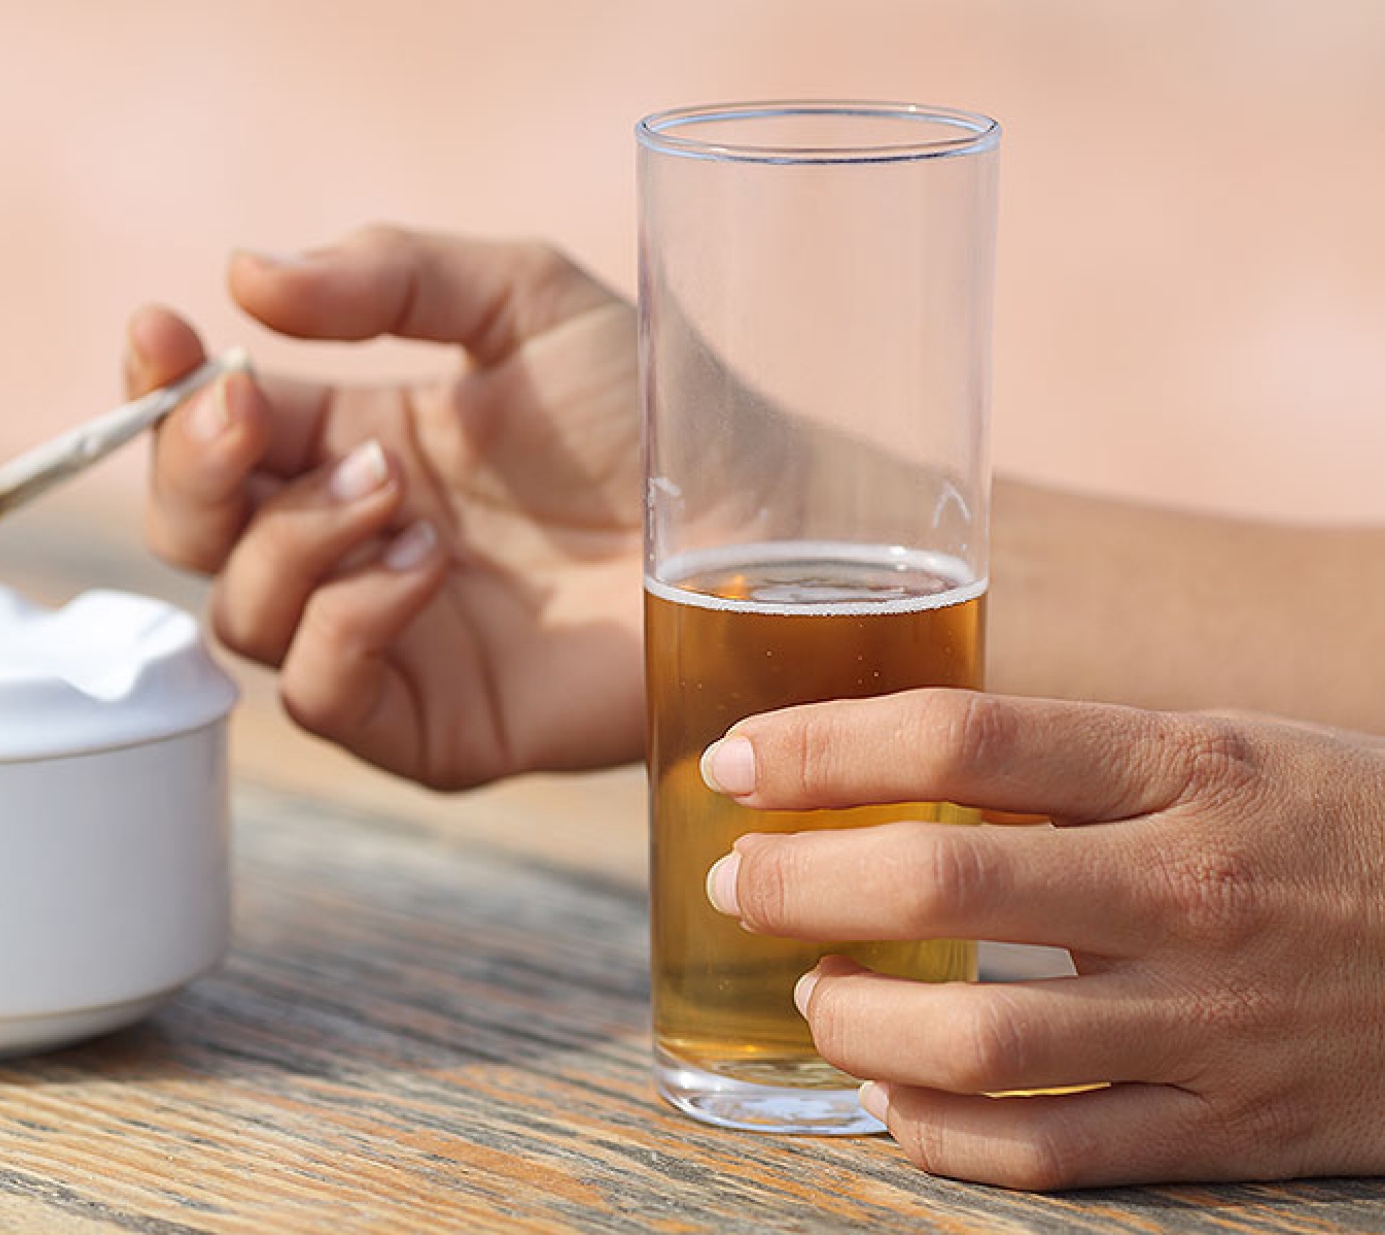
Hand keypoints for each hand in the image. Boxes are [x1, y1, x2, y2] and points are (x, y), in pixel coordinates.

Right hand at [126, 226, 644, 787]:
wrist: (760, 523)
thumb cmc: (656, 411)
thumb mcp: (520, 299)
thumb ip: (386, 277)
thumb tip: (241, 274)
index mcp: (359, 444)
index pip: (217, 429)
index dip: (165, 386)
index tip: (161, 331)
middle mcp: (355, 546)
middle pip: (194, 533)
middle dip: (192, 467)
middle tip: (245, 408)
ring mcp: (389, 640)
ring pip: (242, 613)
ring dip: (294, 536)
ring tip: (399, 491)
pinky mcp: (433, 724)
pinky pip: (320, 694)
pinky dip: (345, 623)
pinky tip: (423, 565)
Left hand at [700, 689, 1384, 1187]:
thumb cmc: (1337, 830)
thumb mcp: (1222, 748)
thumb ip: (1068, 758)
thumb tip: (885, 757)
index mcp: (1184, 766)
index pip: (961, 738)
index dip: (821, 748)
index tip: (736, 762)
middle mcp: (1191, 890)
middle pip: (944, 887)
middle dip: (801, 886)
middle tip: (741, 882)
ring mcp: (1212, 1022)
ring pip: (982, 1046)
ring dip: (855, 1025)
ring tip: (815, 996)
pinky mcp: (1231, 1132)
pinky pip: (1051, 1156)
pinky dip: (939, 1135)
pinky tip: (890, 1096)